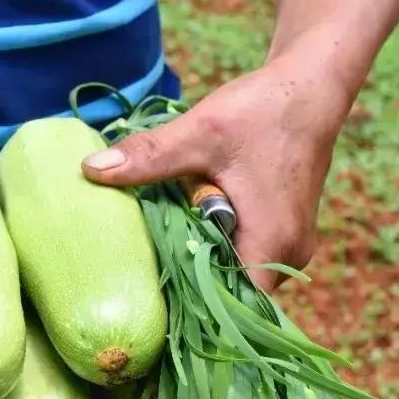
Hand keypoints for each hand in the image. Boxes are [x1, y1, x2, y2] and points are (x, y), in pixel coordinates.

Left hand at [81, 59, 350, 289]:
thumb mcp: (200, 133)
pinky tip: (181, 232)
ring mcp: (288, 245)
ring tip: (154, 255)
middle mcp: (287, 255)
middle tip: (139, 278)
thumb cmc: (262, 110)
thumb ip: (149, 157)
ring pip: (235, 274)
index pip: (232, 308)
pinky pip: (243, 255)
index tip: (149, 303)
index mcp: (273, 245)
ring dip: (199, 263)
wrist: (309, 86)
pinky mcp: (282, 232)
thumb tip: (90, 170)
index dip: (191, 312)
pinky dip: (213, 248)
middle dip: (187, 285)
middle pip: (230, 294)